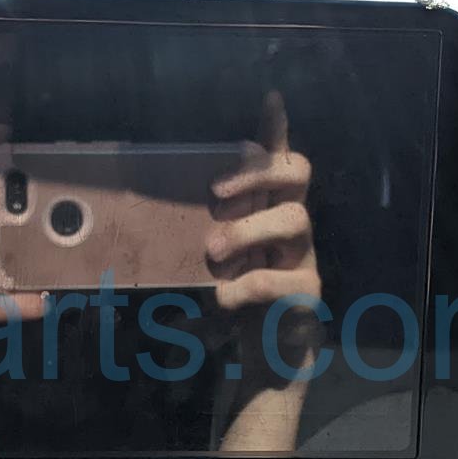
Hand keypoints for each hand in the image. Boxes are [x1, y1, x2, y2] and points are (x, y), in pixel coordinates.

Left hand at [204, 92, 322, 382]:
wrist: (267, 359)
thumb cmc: (236, 300)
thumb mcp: (214, 261)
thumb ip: (200, 235)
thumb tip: (152, 215)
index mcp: (267, 212)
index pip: (279, 163)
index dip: (277, 130)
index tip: (269, 99)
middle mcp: (292, 228)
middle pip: (295, 175)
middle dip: (256, 174)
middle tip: (215, 196)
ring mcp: (303, 258)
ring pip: (294, 220)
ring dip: (248, 231)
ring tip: (213, 253)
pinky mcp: (306, 294)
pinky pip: (281, 279)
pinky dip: (245, 286)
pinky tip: (222, 298)